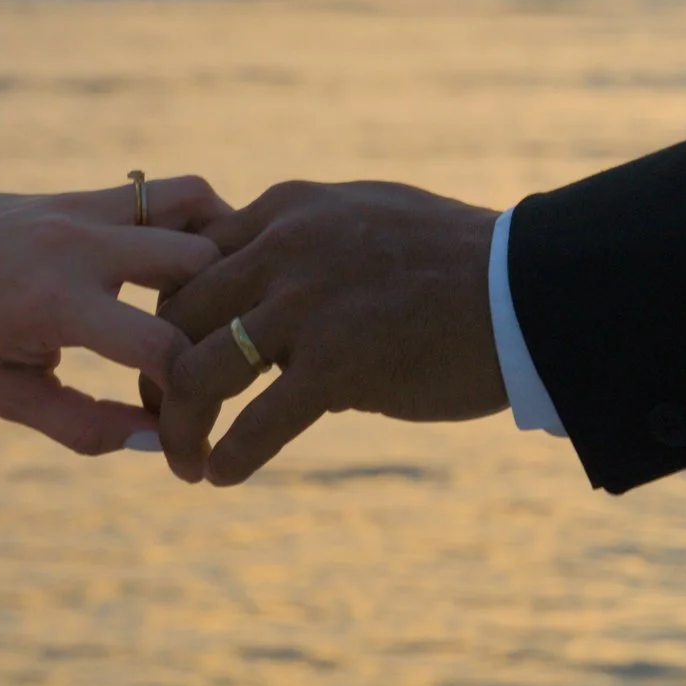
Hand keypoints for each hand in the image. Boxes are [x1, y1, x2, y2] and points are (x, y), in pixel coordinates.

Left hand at [0, 153, 230, 453]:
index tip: (186, 436)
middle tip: (207, 369)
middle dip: (220, 327)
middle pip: (203, 269)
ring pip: (203, 210)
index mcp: (54, 302)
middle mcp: (83, 246)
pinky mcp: (92, 195)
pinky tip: (196, 271)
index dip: (190, 402)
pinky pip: (173, 192)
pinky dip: (204, 223)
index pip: (162, 346)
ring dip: (225, 262)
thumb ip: (80, 424)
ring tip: (215, 314)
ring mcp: (91, 209)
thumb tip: (155, 444)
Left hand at [155, 180, 507, 483]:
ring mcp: (308, 306)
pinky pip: (258, 422)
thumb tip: (262, 282)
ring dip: (179, 425)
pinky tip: (224, 475)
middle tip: (160, 417)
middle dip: (155, 373)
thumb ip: (303, 241)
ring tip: (184, 460)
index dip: (165, 317)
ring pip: (199, 371)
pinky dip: (231, 456)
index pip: (189, 261)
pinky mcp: (339, 365)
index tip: (164, 357)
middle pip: (177, 316)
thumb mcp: (365, 217)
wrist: (529, 289)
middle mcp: (284, 249)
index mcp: (287, 210)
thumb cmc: (456, 263)